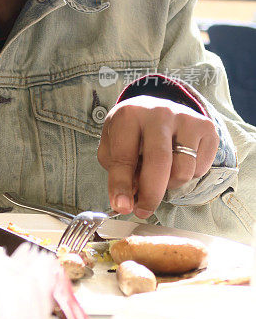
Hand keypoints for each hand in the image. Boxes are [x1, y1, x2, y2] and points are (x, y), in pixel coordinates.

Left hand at [97, 96, 218, 218]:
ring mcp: (185, 119)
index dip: (121, 185)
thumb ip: (117, 171)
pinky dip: (188, 175)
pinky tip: (177, 162)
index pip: (124, 156)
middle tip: (143, 210)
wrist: (156, 109)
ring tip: (160, 175)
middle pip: (159, 163)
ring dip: (169, 185)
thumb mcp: (113, 145)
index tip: (122, 207)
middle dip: (150, 194)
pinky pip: (200, 169)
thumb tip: (128, 200)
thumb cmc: (132, 132)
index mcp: (129, 115)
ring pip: (182, 171)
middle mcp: (159, 113)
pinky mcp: (206, 128)